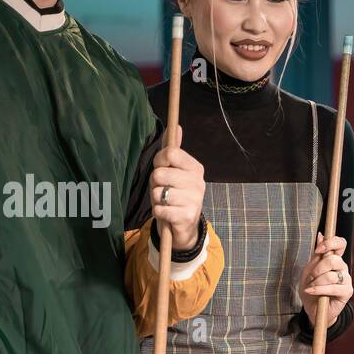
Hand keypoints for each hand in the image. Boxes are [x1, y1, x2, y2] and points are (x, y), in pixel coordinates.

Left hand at [150, 126, 204, 251]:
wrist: (184, 226)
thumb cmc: (175, 194)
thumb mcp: (173, 171)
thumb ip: (172, 149)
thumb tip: (176, 126)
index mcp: (195, 168)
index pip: (169, 153)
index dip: (159, 161)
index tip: (163, 169)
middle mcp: (198, 182)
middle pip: (160, 173)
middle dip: (155, 183)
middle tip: (164, 189)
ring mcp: (194, 200)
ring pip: (157, 192)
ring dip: (156, 199)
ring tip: (165, 203)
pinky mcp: (187, 216)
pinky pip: (159, 209)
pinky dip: (158, 212)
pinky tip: (167, 213)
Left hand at [300, 233, 352, 328]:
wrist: (313, 309)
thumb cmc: (311, 289)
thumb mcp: (309, 270)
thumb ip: (316, 255)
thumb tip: (321, 235)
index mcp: (335, 259)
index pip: (340, 243)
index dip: (330, 243)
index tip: (318, 250)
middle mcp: (343, 267)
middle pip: (333, 260)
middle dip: (317, 269)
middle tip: (311, 277)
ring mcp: (346, 279)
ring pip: (331, 275)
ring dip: (316, 281)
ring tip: (310, 287)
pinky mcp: (347, 292)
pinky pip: (333, 287)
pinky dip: (319, 289)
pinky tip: (311, 291)